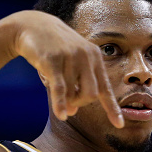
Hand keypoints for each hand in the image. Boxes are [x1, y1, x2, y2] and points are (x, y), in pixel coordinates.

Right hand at [11, 11, 123, 127]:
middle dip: (79, 103)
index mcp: (94, 57)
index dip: (112, 108)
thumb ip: (73, 88)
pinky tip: (61, 115)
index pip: (105, 88)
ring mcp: (70, 56)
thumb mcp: (67, 67)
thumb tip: (70, 113)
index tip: (120, 125)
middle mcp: (86, 55)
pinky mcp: (53, 59)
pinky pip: (60, 88)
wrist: (31, 25)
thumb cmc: (52, 49)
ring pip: (72, 93)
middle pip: (91, 95)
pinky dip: (60, 104)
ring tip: (53, 88)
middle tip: (69, 102)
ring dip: (63, 99)